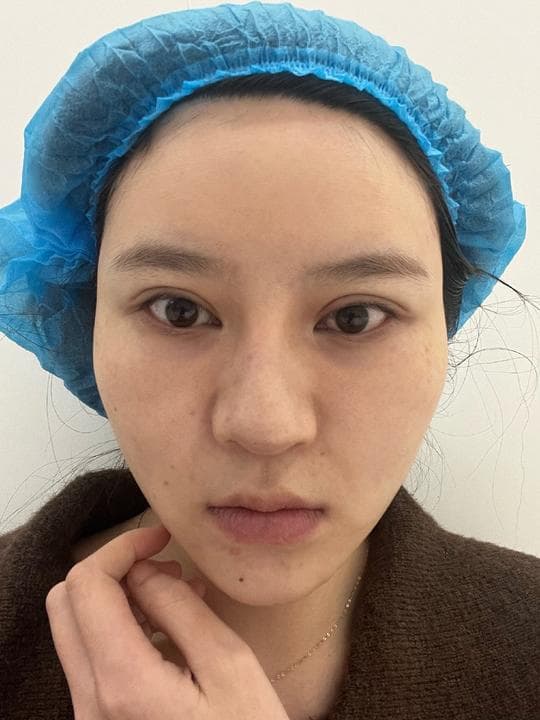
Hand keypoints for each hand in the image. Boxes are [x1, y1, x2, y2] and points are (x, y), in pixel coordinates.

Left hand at [45, 523, 290, 718]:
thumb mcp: (230, 666)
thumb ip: (180, 608)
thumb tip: (146, 570)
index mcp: (122, 683)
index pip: (87, 586)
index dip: (121, 547)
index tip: (160, 538)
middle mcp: (90, 703)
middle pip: (66, 605)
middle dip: (112, 570)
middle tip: (163, 564)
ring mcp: (89, 719)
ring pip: (77, 632)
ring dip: (119, 599)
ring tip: (179, 595)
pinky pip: (94, 661)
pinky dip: (122, 629)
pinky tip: (171, 630)